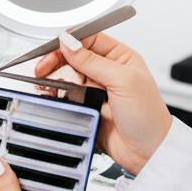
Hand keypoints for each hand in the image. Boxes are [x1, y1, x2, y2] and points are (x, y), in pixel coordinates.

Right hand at [34, 32, 170, 175]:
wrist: (147, 151)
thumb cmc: (148, 116)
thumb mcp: (123, 81)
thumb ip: (93, 61)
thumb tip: (69, 43)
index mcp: (121, 57)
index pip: (90, 39)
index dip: (71, 41)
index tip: (55, 48)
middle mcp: (108, 71)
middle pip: (75, 56)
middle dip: (57, 59)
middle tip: (43, 67)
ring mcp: (96, 89)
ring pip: (68, 75)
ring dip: (55, 77)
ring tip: (45, 81)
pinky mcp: (87, 106)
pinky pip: (67, 95)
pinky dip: (57, 94)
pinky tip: (52, 94)